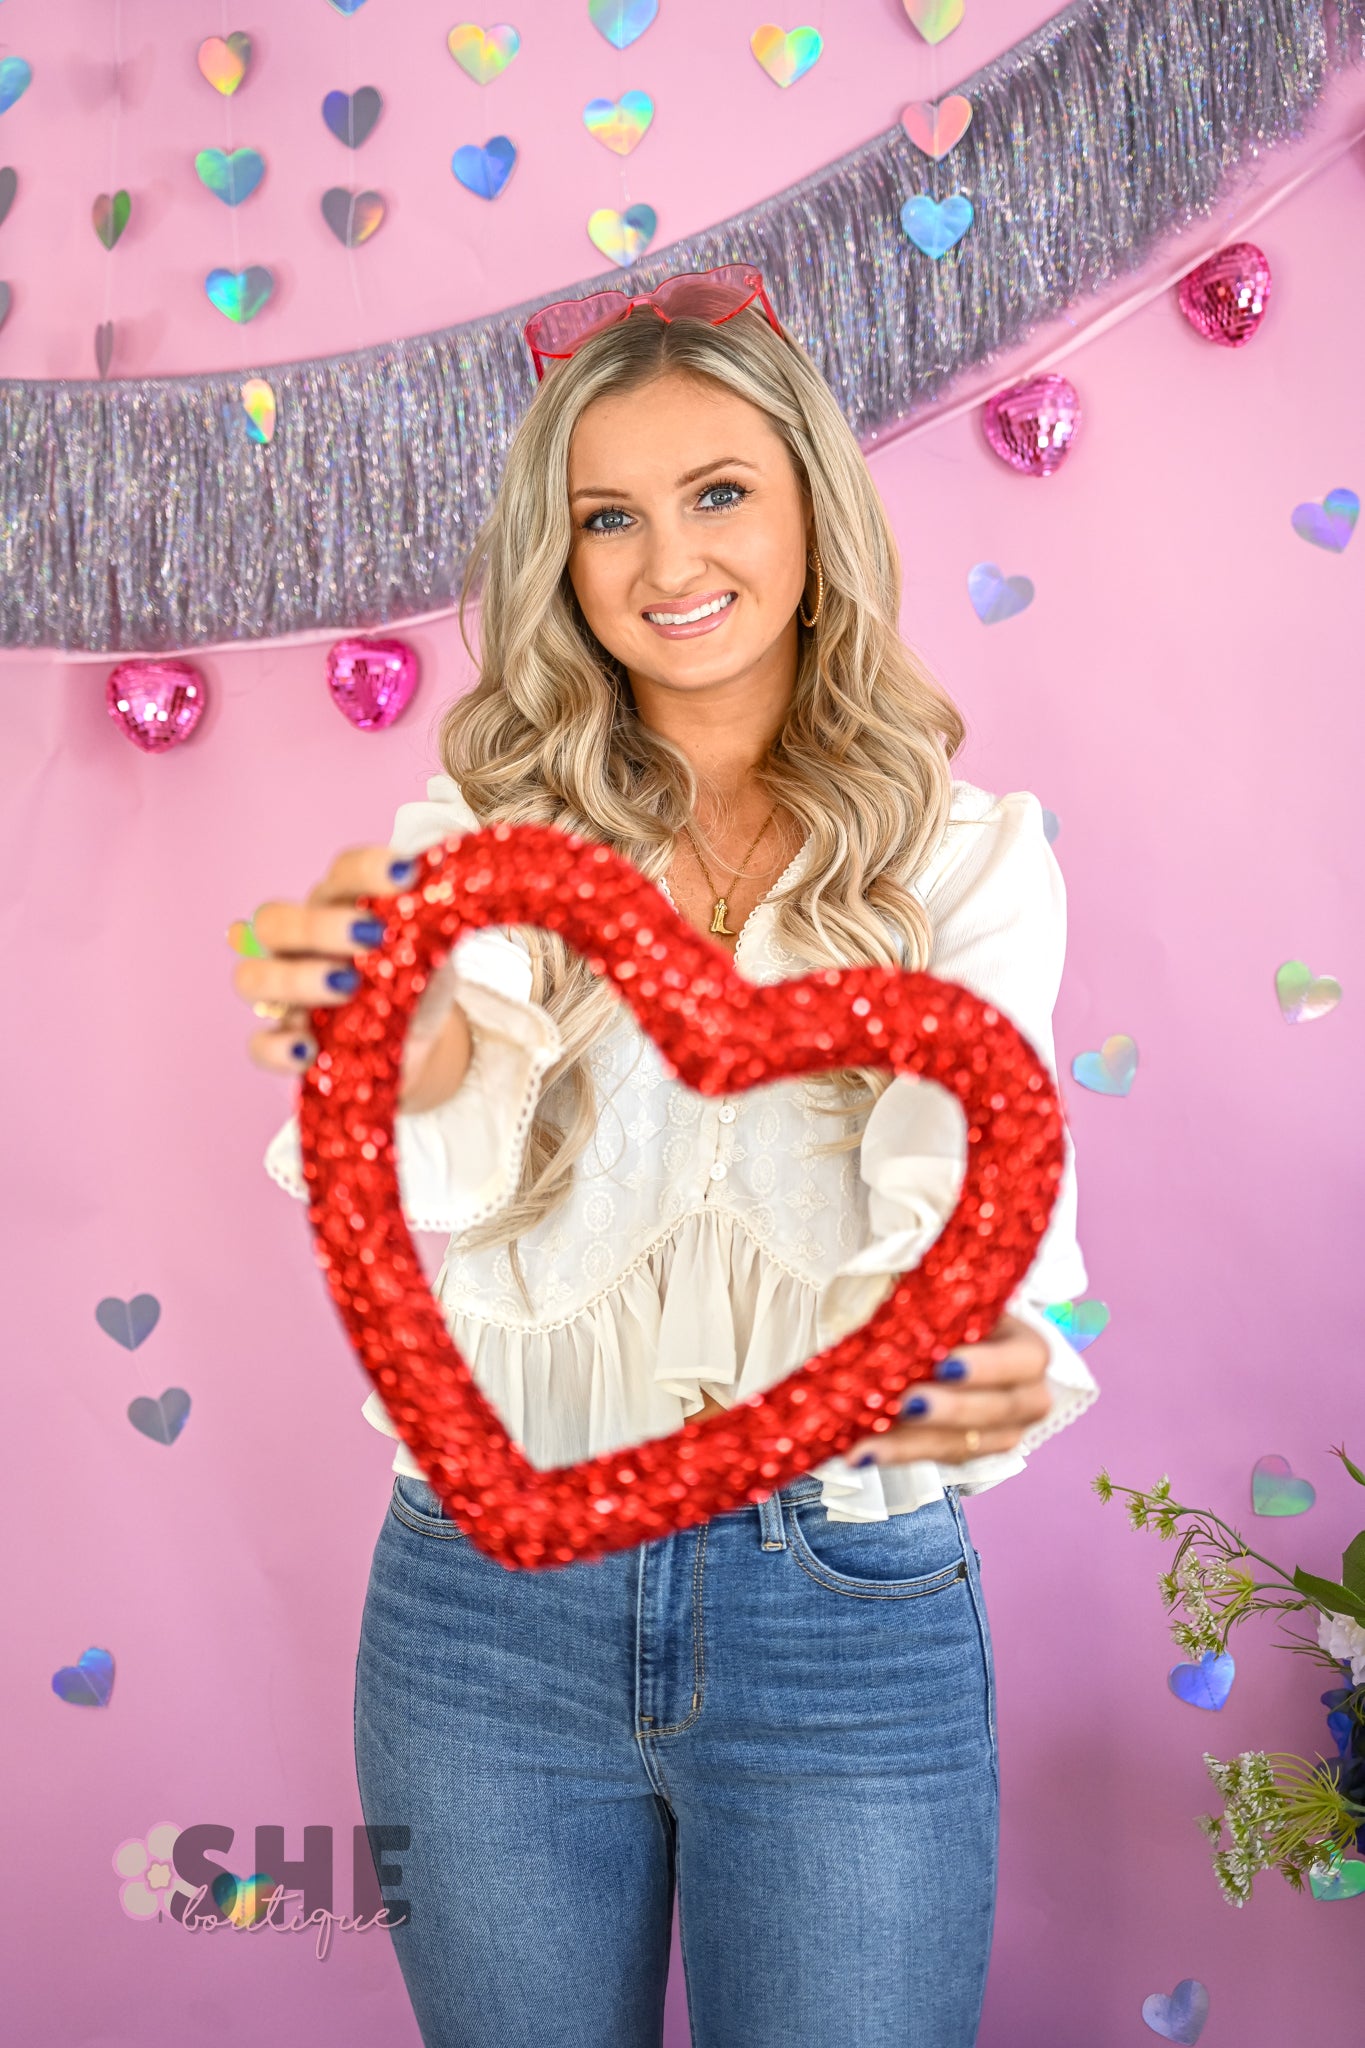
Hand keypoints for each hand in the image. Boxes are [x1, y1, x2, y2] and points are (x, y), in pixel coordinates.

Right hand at [235, 844, 470, 1105]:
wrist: (421, 1037)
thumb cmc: (416, 977)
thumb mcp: (433, 946)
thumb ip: (432, 919)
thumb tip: (452, 888)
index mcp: (338, 905)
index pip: (338, 875)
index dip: (366, 869)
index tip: (407, 874)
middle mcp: (301, 944)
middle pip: (274, 921)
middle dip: (320, 925)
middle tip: (371, 935)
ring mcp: (287, 995)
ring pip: (252, 978)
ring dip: (297, 978)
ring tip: (347, 986)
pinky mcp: (288, 1042)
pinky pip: (259, 1046)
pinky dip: (277, 1047)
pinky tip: (309, 1049)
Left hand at [842, 1311, 1052, 1467]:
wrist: (934, 1339)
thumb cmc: (944, 1311)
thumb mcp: (944, 1297)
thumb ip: (933, 1303)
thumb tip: (893, 1303)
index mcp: (1026, 1345)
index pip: (1027, 1359)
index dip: (990, 1366)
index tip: (945, 1364)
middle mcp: (1026, 1393)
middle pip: (1001, 1410)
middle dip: (951, 1410)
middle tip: (906, 1404)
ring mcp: (1001, 1429)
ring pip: (968, 1444)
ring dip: (915, 1443)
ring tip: (870, 1443)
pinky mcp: (968, 1449)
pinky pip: (938, 1458)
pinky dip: (899, 1454)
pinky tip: (864, 1451)